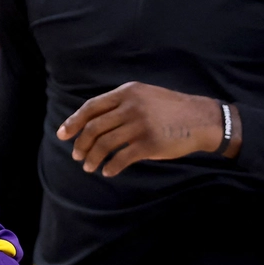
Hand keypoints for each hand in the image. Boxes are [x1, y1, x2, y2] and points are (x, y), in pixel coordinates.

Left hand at [57, 82, 234, 176]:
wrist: (201, 119)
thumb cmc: (170, 109)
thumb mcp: (145, 96)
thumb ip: (121, 104)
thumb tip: (93, 122)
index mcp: (127, 93)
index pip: (91, 107)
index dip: (74, 121)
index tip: (63, 134)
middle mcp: (131, 106)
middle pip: (94, 127)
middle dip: (81, 144)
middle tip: (77, 156)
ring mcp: (140, 125)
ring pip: (104, 144)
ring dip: (93, 158)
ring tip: (89, 167)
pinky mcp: (149, 144)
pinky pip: (121, 158)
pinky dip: (111, 167)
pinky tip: (109, 172)